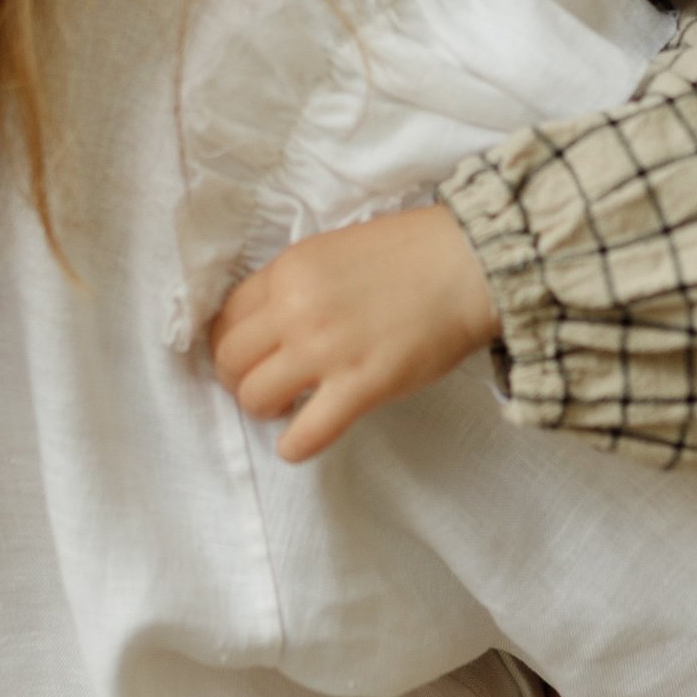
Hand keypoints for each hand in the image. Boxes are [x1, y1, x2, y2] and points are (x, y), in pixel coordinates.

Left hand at [210, 206, 498, 462]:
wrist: (469, 264)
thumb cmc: (410, 254)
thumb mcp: (334, 250)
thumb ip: (296, 284)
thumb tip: (269, 324)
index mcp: (289, 271)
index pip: (227, 317)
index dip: (231, 342)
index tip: (247, 355)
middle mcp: (296, 310)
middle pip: (230, 361)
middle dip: (238, 379)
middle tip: (263, 385)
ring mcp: (325, 350)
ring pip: (254, 398)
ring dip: (263, 410)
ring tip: (286, 408)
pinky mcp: (360, 386)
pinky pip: (305, 434)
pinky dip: (294, 446)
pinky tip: (300, 442)